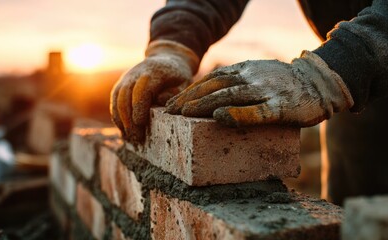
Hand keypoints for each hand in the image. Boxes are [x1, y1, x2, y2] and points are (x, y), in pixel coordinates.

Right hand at [111, 40, 198, 141]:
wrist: (166, 59)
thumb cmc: (178, 76)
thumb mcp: (184, 83)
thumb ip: (174, 94)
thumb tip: (160, 102)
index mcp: (153, 73)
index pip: (141, 90)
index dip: (139, 107)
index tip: (140, 124)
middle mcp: (136, 74)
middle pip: (125, 97)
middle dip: (128, 119)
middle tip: (136, 138)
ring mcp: (126, 79)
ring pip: (117, 100)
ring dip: (121, 120)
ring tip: (130, 138)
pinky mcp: (121, 85)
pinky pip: (114, 102)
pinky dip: (117, 117)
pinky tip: (124, 131)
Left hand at [166, 51, 353, 127]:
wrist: (319, 81)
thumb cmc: (284, 83)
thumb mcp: (257, 74)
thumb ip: (237, 81)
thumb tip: (213, 97)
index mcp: (244, 70)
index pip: (211, 80)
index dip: (190, 91)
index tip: (173, 103)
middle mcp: (251, 78)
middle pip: (214, 87)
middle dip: (190, 99)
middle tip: (170, 111)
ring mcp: (265, 91)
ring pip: (230, 96)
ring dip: (205, 105)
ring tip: (184, 114)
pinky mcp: (280, 107)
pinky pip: (257, 111)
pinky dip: (238, 114)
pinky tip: (221, 118)